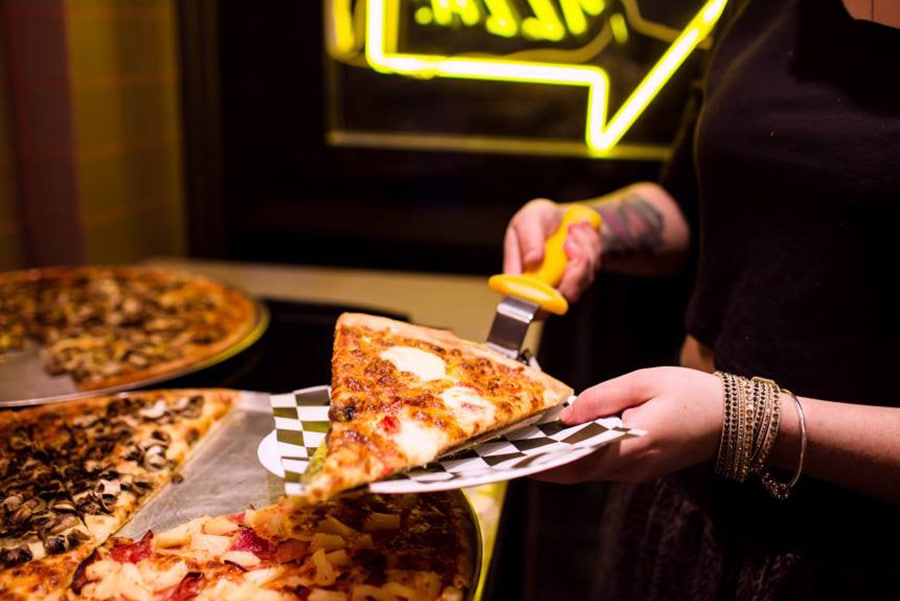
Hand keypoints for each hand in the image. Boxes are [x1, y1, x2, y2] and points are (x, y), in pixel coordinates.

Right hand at [502, 199, 600, 302]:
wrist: (563, 216)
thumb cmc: (540, 219)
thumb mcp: (529, 219)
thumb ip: (528, 239)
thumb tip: (532, 261)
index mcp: (519, 274)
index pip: (526, 300)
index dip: (541, 300)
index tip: (555, 285)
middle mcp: (541, 285)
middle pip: (560, 297)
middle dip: (572, 268)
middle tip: (568, 241)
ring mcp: (563, 284)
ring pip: (581, 280)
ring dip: (582, 249)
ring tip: (572, 228)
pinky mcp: (581, 278)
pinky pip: (593, 267)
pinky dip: (590, 245)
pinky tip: (581, 231)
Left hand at [533, 367, 723, 483]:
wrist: (734, 419)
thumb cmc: (692, 395)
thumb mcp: (644, 382)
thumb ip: (601, 398)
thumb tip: (567, 414)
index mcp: (631, 446)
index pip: (576, 462)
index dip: (543, 462)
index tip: (516, 457)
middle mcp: (631, 468)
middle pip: (576, 472)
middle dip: (543, 464)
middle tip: (513, 451)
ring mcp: (636, 472)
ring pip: (589, 470)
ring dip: (561, 460)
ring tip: (532, 441)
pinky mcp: (641, 468)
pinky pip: (603, 465)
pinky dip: (581, 456)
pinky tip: (566, 440)